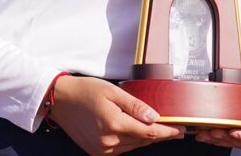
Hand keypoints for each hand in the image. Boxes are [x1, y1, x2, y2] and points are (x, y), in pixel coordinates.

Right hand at [48, 75, 182, 154]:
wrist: (59, 100)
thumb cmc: (85, 90)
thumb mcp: (113, 91)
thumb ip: (135, 105)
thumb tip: (155, 117)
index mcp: (114, 124)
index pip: (148, 132)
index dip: (167, 132)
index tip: (180, 130)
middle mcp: (108, 141)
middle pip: (142, 141)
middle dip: (159, 135)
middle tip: (174, 129)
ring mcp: (101, 149)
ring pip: (132, 146)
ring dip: (145, 139)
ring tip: (157, 129)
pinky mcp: (96, 151)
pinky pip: (120, 149)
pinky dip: (131, 142)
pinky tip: (135, 133)